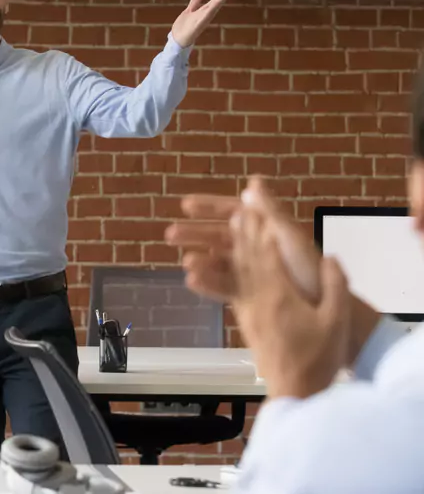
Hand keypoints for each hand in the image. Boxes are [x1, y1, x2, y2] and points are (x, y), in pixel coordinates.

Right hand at [166, 175, 380, 369]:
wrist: (328, 315)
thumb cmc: (309, 275)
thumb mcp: (290, 239)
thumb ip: (270, 213)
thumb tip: (251, 182)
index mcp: (268, 231)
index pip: (234, 212)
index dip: (209, 207)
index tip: (185, 205)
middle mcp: (259, 249)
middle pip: (221, 236)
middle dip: (195, 234)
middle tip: (169, 234)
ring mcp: (255, 272)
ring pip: (220, 261)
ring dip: (200, 259)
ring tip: (184, 263)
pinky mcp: (253, 294)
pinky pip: (225, 284)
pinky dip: (209, 282)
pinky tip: (192, 282)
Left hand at [170, 0, 235, 47]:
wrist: (177, 41)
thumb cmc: (184, 27)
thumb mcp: (190, 10)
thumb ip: (196, 1)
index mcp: (204, 12)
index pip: (214, 1)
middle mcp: (204, 16)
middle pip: (215, 5)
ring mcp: (200, 22)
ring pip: (210, 11)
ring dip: (217, 3)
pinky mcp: (195, 28)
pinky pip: (202, 20)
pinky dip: (206, 15)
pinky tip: (211, 9)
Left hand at [230, 204, 349, 399]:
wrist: (295, 392)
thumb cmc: (318, 358)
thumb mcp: (335, 320)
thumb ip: (334, 286)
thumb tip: (330, 257)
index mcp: (278, 294)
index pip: (265, 253)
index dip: (260, 229)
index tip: (253, 208)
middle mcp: (257, 298)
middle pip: (247, 257)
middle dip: (243, 232)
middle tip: (238, 209)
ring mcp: (248, 311)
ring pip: (236, 272)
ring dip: (231, 249)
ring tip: (227, 230)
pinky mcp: (246, 323)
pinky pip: (233, 290)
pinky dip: (228, 273)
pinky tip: (227, 268)